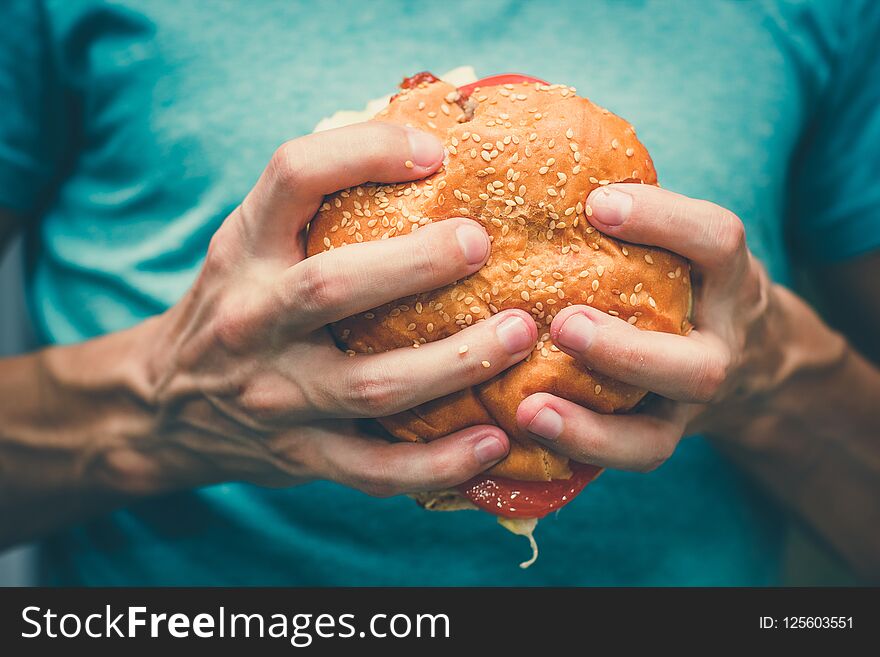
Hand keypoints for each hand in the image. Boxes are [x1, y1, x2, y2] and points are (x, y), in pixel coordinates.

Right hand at [132, 122, 539, 495]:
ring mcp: (276, 396)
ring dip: (454, 363)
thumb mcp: (247, 243)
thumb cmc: (233, 305)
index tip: (434, 153)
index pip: (292, 176)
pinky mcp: (299, 454)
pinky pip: (375, 468)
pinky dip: (440, 462)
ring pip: (371, 385)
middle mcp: (252, 320)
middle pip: (333, 287)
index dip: (364, 151)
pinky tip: (494, 443)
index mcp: (243, 251)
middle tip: (483, 245)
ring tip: (520, 335)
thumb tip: (423, 151)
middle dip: (416, 265)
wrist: (163, 404)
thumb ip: (309, 208)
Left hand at [516, 183, 789, 471]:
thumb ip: (628, 219)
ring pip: (659, 433)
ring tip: (531, 406)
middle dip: (627, 350)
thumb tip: (528, 157)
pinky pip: (628, 459)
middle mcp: (720, 346)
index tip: (596, 201)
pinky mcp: (664, 439)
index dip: (662, 220)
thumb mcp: (681, 245)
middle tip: (565, 323)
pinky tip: (526, 428)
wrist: (751, 359)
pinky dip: (581, 449)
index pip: (716, 242)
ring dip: (594, 422)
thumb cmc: (683, 280)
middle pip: (695, 364)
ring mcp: (691, 405)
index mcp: (726, 281)